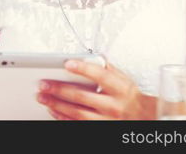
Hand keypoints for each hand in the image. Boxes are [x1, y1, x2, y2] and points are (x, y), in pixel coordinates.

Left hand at [36, 59, 155, 119]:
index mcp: (120, 89)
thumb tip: (92, 56)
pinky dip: (62, 117)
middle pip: (82, 96)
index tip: (68, 63)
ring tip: (42, 96)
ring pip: (77, 112)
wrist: (143, 118)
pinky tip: (52, 110)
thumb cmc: (130, 97)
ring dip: (56, 104)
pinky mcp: (99, 129)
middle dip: (60, 89)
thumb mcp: (124, 79)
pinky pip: (77, 124)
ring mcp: (106, 120)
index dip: (84, 68)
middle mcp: (113, 105)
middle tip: (44, 83)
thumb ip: (108, 68)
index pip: (101, 76)